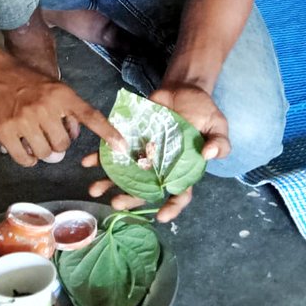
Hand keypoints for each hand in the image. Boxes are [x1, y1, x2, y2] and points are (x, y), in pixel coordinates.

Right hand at [0, 52, 123, 167]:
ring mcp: (25, 120)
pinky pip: (25, 159)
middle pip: (63, 144)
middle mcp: (46, 107)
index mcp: (62, 95)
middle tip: (51, 140)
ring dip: (43, 154)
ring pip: (45, 154)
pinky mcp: (6, 131)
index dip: (108, 132)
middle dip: (59, 147)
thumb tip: (73, 135)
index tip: (122, 146)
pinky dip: (28, 160)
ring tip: (36, 142)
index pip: (90, 115)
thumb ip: (68, 109)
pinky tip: (25, 150)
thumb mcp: (54, 87)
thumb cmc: (27, 81)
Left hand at [83, 82, 228, 220]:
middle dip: (130, 198)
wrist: (184, 88)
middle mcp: (161, 165)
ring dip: (108, 182)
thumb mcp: (218, 125)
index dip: (172, 207)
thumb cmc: (203, 111)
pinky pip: (114, 149)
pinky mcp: (132, 137)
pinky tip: (86, 162)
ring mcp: (144, 152)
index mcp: (182, 168)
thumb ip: (219, 142)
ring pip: (125, 173)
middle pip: (145, 188)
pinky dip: (98, 157)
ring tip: (94, 189)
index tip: (160, 216)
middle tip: (115, 203)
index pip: (180, 193)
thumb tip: (210, 155)